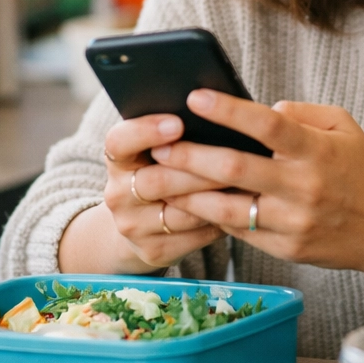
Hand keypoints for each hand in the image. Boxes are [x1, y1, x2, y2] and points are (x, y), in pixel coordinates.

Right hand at [98, 113, 226, 270]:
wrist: (139, 225)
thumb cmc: (160, 173)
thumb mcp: (153, 152)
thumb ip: (174, 135)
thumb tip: (219, 111)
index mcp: (118, 160)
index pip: (119, 142)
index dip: (146, 131)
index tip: (178, 122)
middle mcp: (117, 194)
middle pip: (157, 180)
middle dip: (197, 169)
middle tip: (234, 156)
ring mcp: (132, 226)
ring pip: (179, 211)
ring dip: (215, 198)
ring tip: (246, 183)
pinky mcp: (152, 251)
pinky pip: (192, 236)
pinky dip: (218, 222)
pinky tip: (239, 209)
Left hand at [155, 90, 363, 274]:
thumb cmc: (360, 169)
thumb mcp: (342, 126)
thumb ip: (299, 113)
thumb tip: (258, 109)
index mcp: (317, 150)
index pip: (267, 125)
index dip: (229, 110)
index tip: (194, 96)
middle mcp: (303, 187)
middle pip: (235, 168)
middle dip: (190, 155)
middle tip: (158, 144)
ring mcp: (293, 222)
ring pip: (227, 207)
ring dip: (187, 192)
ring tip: (159, 177)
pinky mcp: (286, 249)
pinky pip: (239, 231)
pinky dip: (209, 216)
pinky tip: (185, 203)